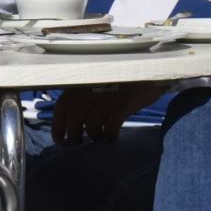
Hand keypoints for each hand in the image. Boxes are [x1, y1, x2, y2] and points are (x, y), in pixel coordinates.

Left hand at [51, 82, 168, 143]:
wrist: (152, 68)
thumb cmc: (125, 75)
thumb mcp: (101, 78)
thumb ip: (86, 93)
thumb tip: (74, 117)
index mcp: (82, 80)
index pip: (62, 107)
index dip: (59, 125)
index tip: (60, 138)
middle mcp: (90, 88)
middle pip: (75, 120)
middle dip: (74, 135)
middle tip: (78, 142)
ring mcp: (106, 96)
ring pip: (92, 126)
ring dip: (94, 136)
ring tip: (99, 138)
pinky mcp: (122, 104)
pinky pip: (110, 128)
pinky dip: (110, 136)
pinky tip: (113, 137)